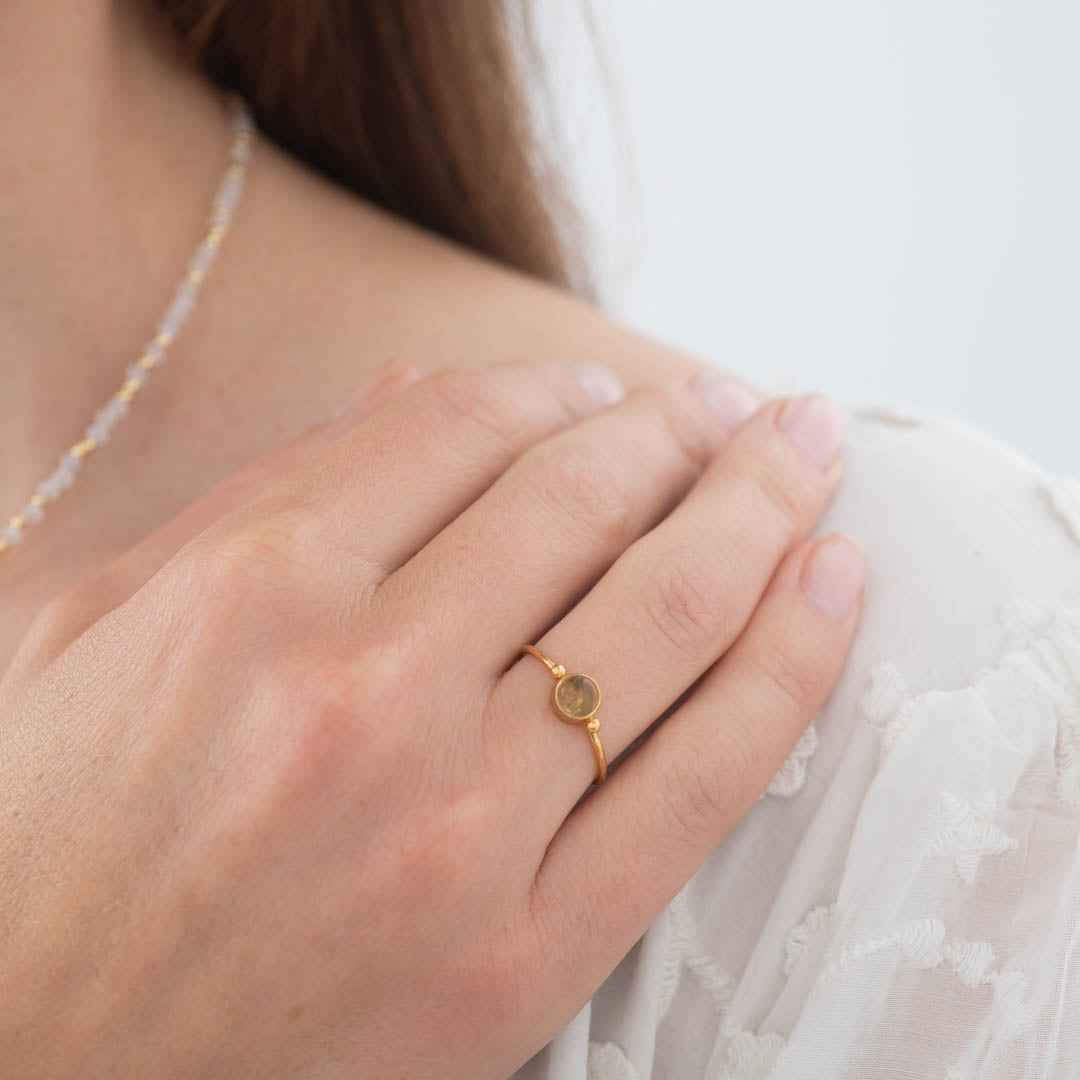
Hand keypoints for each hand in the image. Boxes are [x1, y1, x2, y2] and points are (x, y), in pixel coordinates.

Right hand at [0, 357, 862, 1078]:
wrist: (24, 1071)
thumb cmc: (34, 840)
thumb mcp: (83, 626)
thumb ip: (253, 495)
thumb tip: (403, 397)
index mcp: (249, 593)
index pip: (458, 428)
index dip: (549, 391)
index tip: (598, 392)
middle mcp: (368, 692)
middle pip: (584, 501)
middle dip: (679, 428)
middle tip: (731, 400)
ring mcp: (461, 828)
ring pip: (669, 615)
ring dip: (759, 507)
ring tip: (804, 449)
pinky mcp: (524, 955)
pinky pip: (702, 779)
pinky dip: (789, 664)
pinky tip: (833, 581)